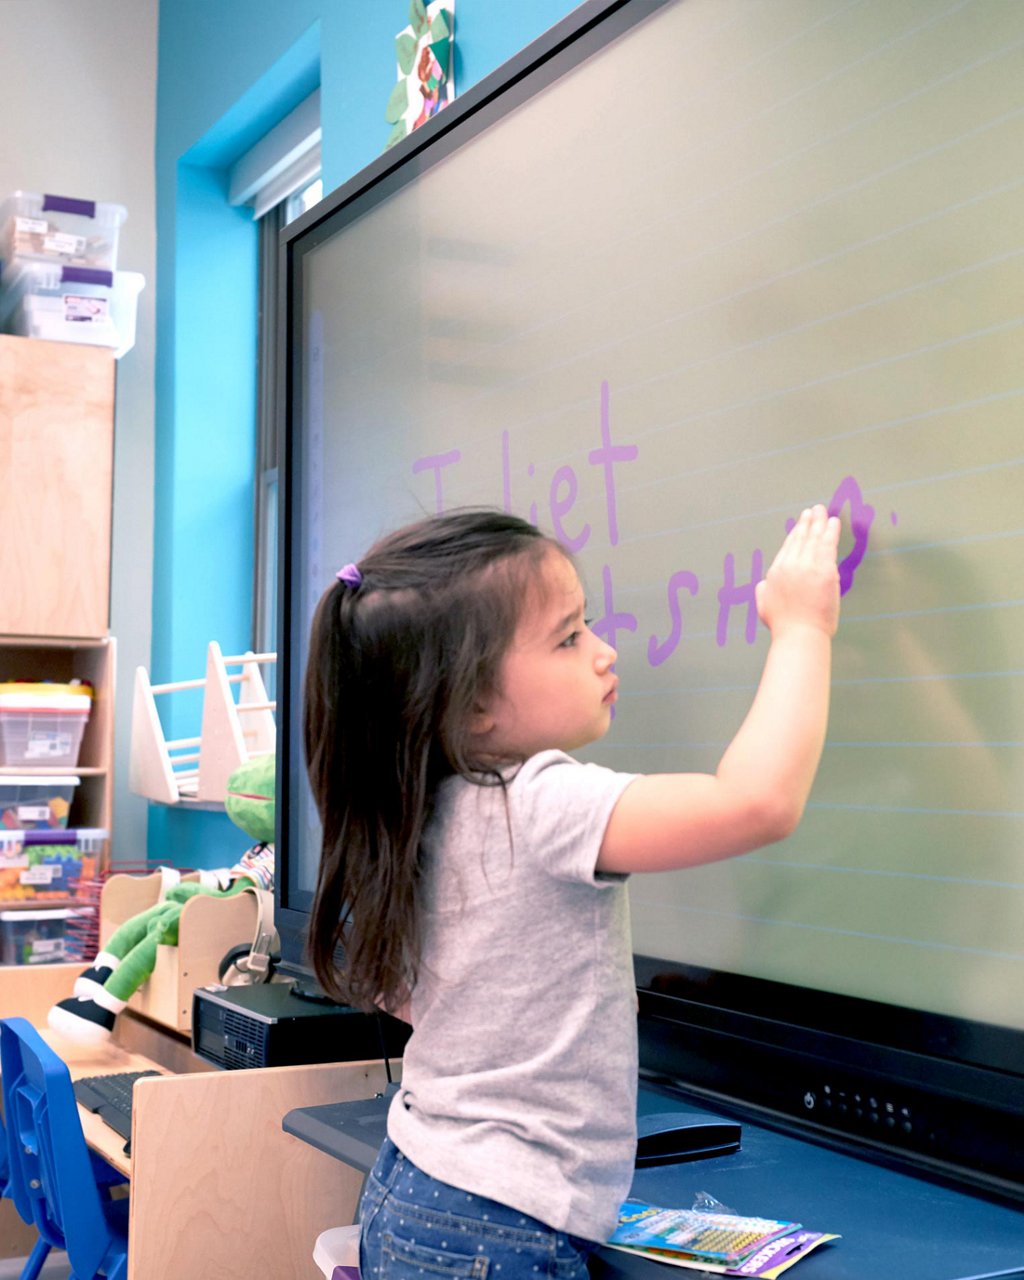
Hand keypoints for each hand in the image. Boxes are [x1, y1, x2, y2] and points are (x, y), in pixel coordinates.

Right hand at [756, 505, 840, 638]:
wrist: (799, 635)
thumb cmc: (784, 626)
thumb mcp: (764, 606)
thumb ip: (762, 590)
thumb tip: (764, 582)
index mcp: (775, 572)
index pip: (788, 547)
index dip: (796, 534)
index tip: (801, 525)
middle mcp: (790, 565)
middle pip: (800, 538)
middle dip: (807, 522)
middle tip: (813, 510)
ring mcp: (807, 566)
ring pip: (814, 538)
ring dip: (820, 522)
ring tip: (823, 511)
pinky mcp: (824, 571)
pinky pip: (828, 545)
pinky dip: (831, 531)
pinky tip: (834, 522)